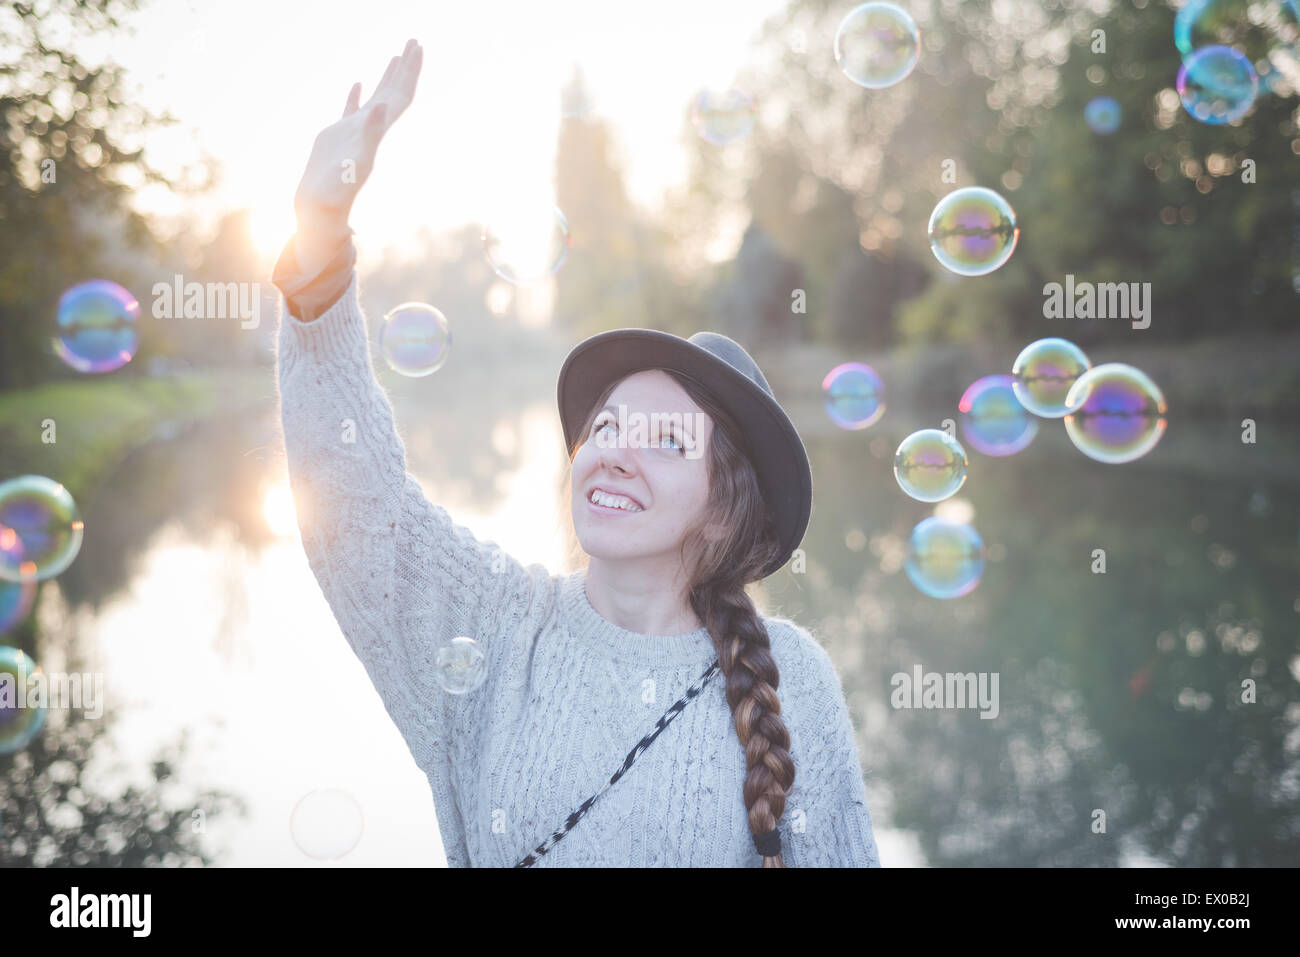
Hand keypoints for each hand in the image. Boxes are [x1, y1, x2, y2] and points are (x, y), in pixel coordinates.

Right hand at [292, 38, 422, 271]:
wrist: (319, 211)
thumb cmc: (335, 193)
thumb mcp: (355, 161)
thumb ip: (370, 133)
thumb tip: (383, 107)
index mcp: (379, 133)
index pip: (400, 96)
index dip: (410, 73)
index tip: (418, 48)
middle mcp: (371, 131)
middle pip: (395, 93)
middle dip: (406, 67)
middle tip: (416, 41)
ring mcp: (355, 133)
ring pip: (376, 99)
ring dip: (387, 77)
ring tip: (397, 56)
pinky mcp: (337, 138)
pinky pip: (350, 110)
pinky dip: (357, 95)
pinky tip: (359, 83)